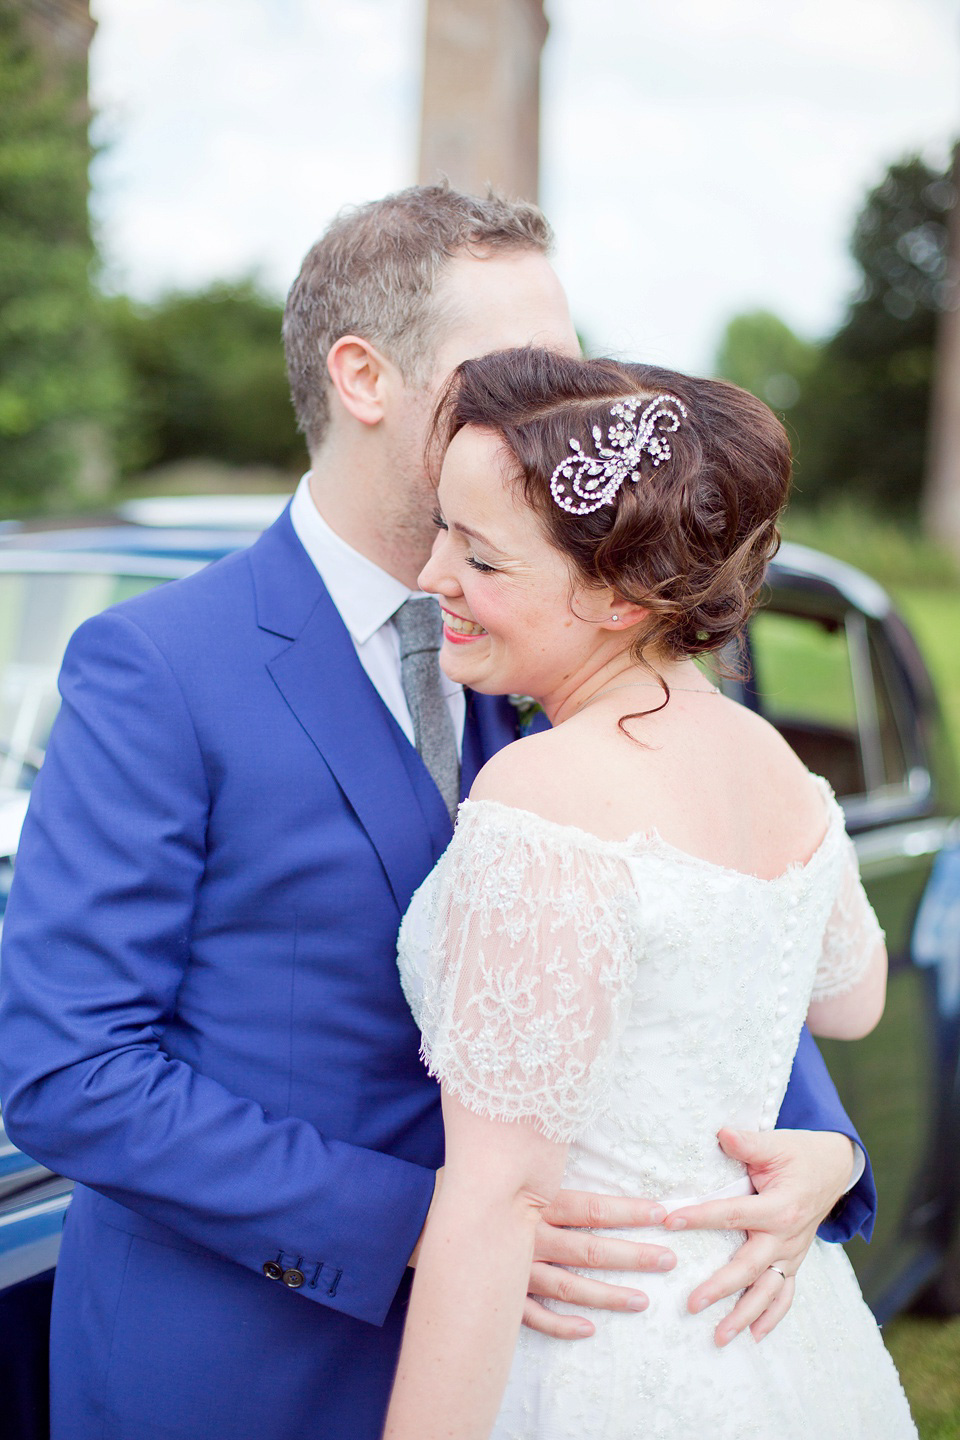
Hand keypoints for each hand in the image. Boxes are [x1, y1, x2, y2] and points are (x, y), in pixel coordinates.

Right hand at [410, 1171, 677, 1340]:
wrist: (406, 1215)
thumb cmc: (458, 1179)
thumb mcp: (498, 1161)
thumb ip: (532, 1156)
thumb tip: (563, 1119)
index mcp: (530, 1201)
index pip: (590, 1207)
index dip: (627, 1210)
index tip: (662, 1212)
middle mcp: (526, 1237)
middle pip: (588, 1249)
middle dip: (632, 1254)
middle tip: (669, 1259)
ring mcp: (512, 1271)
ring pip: (568, 1287)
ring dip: (606, 1295)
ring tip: (642, 1300)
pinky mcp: (496, 1294)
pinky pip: (531, 1316)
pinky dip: (559, 1325)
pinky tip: (587, 1330)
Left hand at [663, 1128, 855, 1346]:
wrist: (833, 1168)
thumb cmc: (798, 1154)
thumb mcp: (775, 1143)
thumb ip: (747, 1143)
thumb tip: (720, 1133)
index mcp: (780, 1206)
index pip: (734, 1214)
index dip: (701, 1217)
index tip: (670, 1221)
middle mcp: (787, 1236)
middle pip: (750, 1266)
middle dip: (720, 1287)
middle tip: (691, 1303)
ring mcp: (792, 1253)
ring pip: (768, 1291)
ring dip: (744, 1315)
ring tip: (719, 1336)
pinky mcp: (794, 1262)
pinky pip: (785, 1295)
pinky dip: (771, 1318)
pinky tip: (752, 1337)